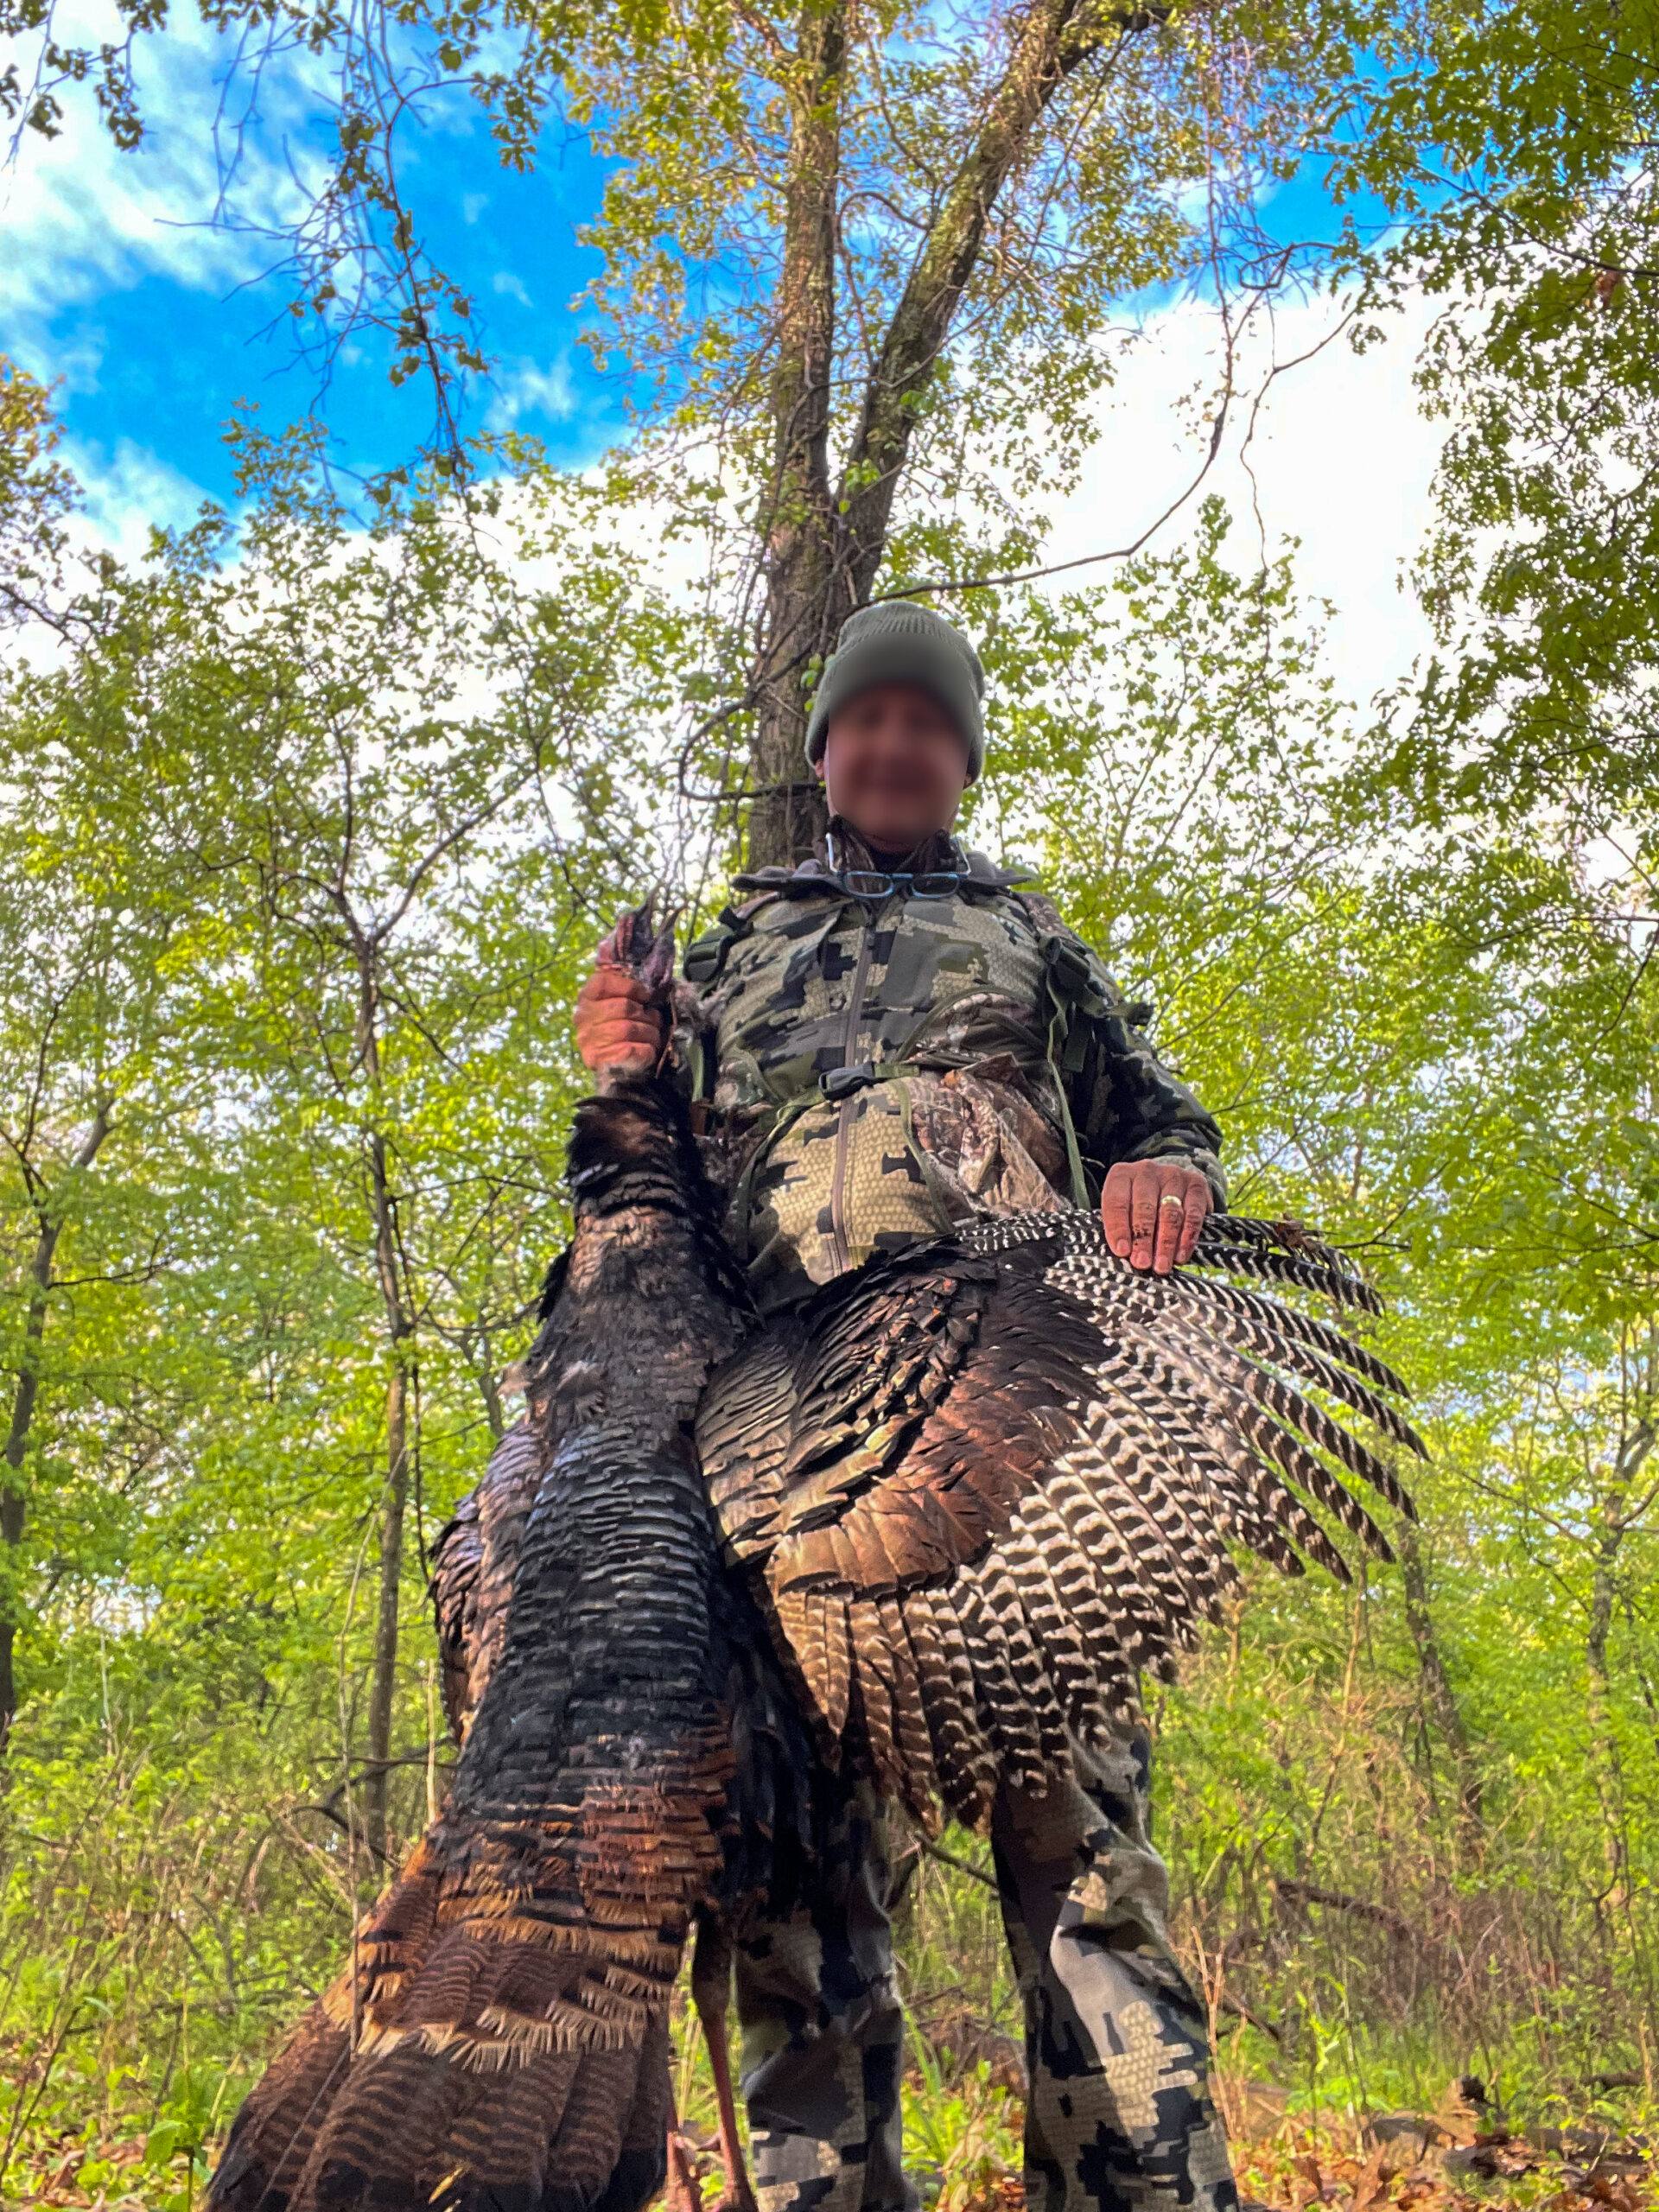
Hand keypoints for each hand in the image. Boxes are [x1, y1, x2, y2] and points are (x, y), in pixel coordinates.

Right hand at [574, 963, 665, 1074]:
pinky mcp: (599, 1061)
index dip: (629, 986)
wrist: (615, 1065)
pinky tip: (647, 1050)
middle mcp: (583, 1017)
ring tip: (653, 1035)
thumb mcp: (619, 1000)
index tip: (645, 995)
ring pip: (629, 1029)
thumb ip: (622, 981)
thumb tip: (618, 946)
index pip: (603, 982)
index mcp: (586, 997)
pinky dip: (646, 1050)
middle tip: (653, 1020)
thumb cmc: (622, 1025)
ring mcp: (589, 1040)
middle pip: (624, 1008)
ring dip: (650, 1032)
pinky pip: (632, 1050)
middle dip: (646, 1015)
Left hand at [1101, 1158, 1210, 1274]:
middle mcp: (1146, 1171)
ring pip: (1170, 1213)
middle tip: (1142, 1263)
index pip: (1116, 1202)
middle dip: (1143, 1239)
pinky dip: (1187, 1238)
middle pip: (1145, 1207)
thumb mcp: (1124, 1211)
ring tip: (1162, 1265)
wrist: (1169, 1184)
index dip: (1118, 1228)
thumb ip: (1122, 1229)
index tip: (1122, 1251)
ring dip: (1166, 1243)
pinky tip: (1181, 1255)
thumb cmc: (1139, 1205)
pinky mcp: (1196, 1184)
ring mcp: (1173, 1175)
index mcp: (1121, 1175)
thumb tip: (1126, 1256)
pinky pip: (1193, 1214)